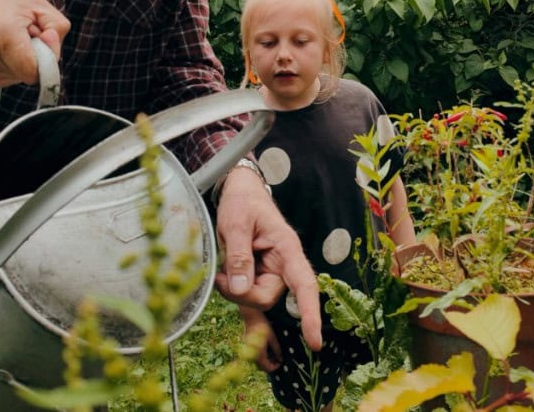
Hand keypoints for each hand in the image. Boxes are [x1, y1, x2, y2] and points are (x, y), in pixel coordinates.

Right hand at [0, 0, 69, 85]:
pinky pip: (2, 78)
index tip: (40, 39)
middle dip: (31, 57)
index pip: (34, 71)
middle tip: (19, 34)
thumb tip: (53, 52)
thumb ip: (57, 28)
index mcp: (4, 35)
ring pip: (15, 78)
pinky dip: (5, 65)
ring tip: (5, 38)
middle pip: (26, 74)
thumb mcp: (37, 4)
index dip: (45, 59)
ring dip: (17, 61)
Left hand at [214, 169, 321, 350]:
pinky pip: (250, 297)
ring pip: (255, 299)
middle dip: (240, 293)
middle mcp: (283, 264)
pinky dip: (238, 297)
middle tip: (218, 276)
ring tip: (219, 271)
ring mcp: (271, 273)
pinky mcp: (258, 277)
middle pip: (266, 297)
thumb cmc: (242, 202)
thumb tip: (240, 288)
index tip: (315, 341)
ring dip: (234, 292)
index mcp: (287, 248)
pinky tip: (226, 293)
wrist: (240, 192)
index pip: (304, 284)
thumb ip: (238, 256)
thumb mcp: (235, 224)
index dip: (310, 313)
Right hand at [239, 307, 281, 371]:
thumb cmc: (263, 325)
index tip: (281, 362)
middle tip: (279, 357)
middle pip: (262, 366)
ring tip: (275, 352)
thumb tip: (280, 359)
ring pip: (259, 361)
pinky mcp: (248, 345)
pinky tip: (268, 348)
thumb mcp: (272, 337)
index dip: (275, 367)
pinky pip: (256, 354)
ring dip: (267, 359)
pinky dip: (263, 354)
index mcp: (258, 354)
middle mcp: (252, 354)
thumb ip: (277, 349)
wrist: (251, 316)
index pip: (267, 368)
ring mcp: (249, 350)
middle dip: (271, 363)